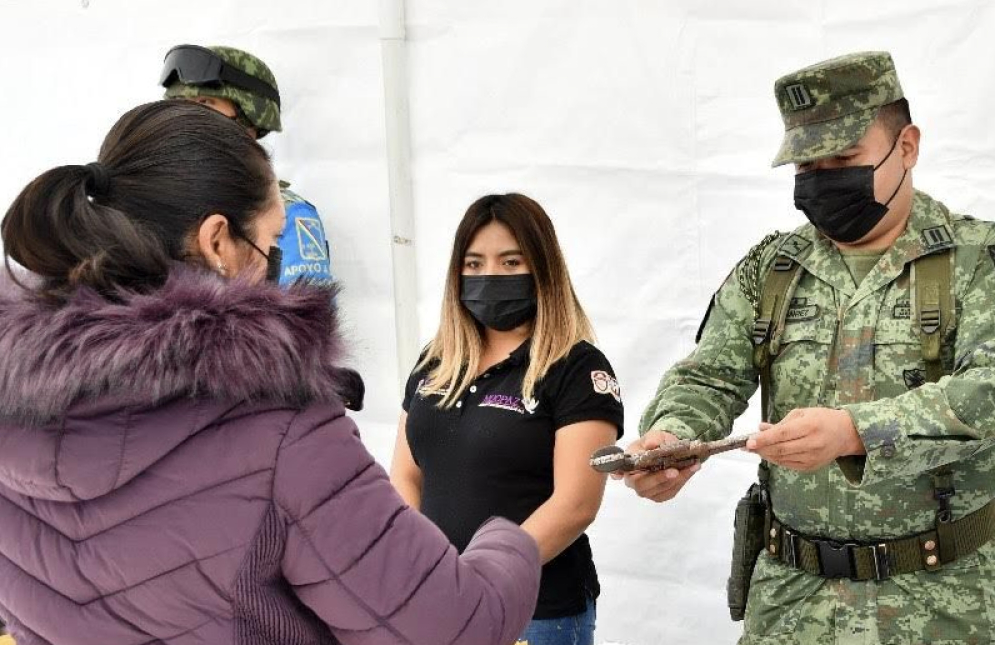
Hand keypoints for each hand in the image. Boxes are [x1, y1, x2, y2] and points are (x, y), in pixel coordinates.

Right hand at [612, 430, 699, 502]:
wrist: (664, 448)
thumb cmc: (653, 443)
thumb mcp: (653, 436)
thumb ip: (653, 439)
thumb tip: (652, 444)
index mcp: (628, 469)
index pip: (626, 475)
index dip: (627, 477)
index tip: (626, 475)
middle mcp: (635, 483)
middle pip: (644, 488)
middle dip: (660, 479)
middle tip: (675, 471)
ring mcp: (649, 491)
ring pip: (662, 491)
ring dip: (679, 479)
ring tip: (692, 466)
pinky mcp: (661, 494)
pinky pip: (672, 490)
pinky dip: (684, 480)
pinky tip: (692, 469)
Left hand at [746, 407, 864, 471]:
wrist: (845, 434)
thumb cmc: (822, 419)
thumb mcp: (802, 414)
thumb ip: (780, 423)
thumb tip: (760, 429)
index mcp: (809, 426)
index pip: (782, 434)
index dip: (764, 439)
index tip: (749, 441)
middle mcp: (812, 444)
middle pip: (780, 449)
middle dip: (761, 448)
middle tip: (747, 446)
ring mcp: (812, 458)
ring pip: (782, 459)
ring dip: (766, 454)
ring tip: (755, 449)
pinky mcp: (811, 467)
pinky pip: (788, 465)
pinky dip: (776, 460)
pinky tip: (769, 453)